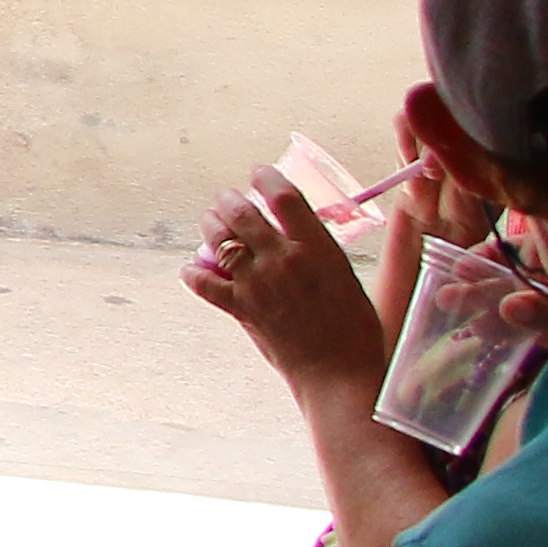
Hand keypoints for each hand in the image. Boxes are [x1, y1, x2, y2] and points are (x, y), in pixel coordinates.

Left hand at [185, 177, 396, 406]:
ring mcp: (257, 285)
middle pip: (242, 213)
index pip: (284, 197)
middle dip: (229, 199)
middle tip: (227, 198)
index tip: (259, 173)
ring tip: (211, 222)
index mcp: (317, 249)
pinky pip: (203, 283)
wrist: (339, 373)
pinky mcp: (241, 309)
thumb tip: (295, 230)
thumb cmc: (354, 328)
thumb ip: (317, 250)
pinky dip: (194, 272)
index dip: (267, 178)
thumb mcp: (345, 276)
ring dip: (210, 226)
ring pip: (219, 240)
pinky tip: (194, 268)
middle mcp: (283, 261)